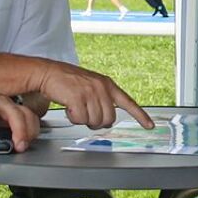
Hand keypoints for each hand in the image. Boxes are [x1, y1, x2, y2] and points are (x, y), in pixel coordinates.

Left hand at [0, 93, 39, 151]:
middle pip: (13, 111)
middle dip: (18, 128)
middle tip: (18, 145)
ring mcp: (12, 105)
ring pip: (25, 113)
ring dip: (28, 130)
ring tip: (24, 145)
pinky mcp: (21, 111)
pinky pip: (32, 117)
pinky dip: (33, 128)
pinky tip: (30, 138)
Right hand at [37, 60, 153, 129]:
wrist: (48, 72)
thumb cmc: (68, 81)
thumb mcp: (91, 85)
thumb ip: (102, 99)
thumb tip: (107, 119)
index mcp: (107, 84)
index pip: (128, 102)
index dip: (140, 115)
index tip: (150, 125)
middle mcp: (101, 87)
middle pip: (109, 119)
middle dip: (96, 122)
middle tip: (85, 114)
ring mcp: (90, 92)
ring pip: (94, 122)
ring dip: (83, 119)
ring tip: (75, 107)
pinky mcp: (77, 97)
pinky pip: (80, 119)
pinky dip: (73, 118)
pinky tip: (68, 108)